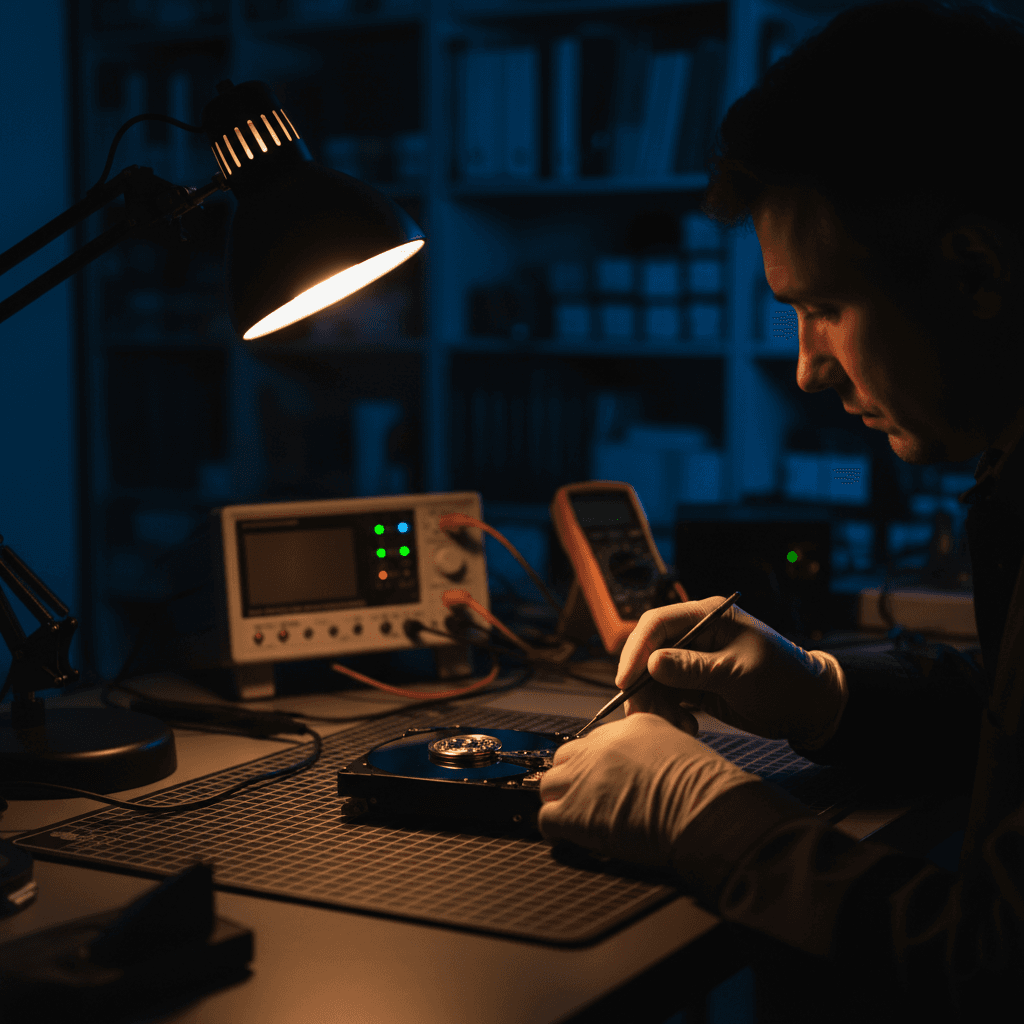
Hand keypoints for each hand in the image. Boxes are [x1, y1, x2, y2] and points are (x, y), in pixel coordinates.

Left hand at [538, 714, 755, 868]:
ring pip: (550, 785)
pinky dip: (553, 830)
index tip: (600, 782)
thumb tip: (643, 770)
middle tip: (583, 800)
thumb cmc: (704, 789)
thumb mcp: (679, 749)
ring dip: (560, 801)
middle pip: (565, 759)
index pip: (593, 743)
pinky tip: (565, 838)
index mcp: (627, 729)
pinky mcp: (574, 810)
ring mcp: (583, 776)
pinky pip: (547, 818)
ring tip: (573, 820)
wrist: (702, 810)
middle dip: (571, 778)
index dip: (594, 765)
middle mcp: (599, 747)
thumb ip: (653, 752)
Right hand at [616, 597, 845, 746]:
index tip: (625, 682)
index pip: (657, 624)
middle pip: (649, 654)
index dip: (636, 650)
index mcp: (707, 616)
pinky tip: (688, 728)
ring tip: (680, 727)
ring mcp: (694, 661)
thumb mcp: (740, 673)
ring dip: (657, 706)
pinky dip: (669, 715)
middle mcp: (696, 635)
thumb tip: (652, 664)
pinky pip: (667, 698)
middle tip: (645, 716)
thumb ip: (695, 668)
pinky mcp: (695, 686)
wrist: (810, 707)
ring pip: (654, 681)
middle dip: (643, 686)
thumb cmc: (784, 680)